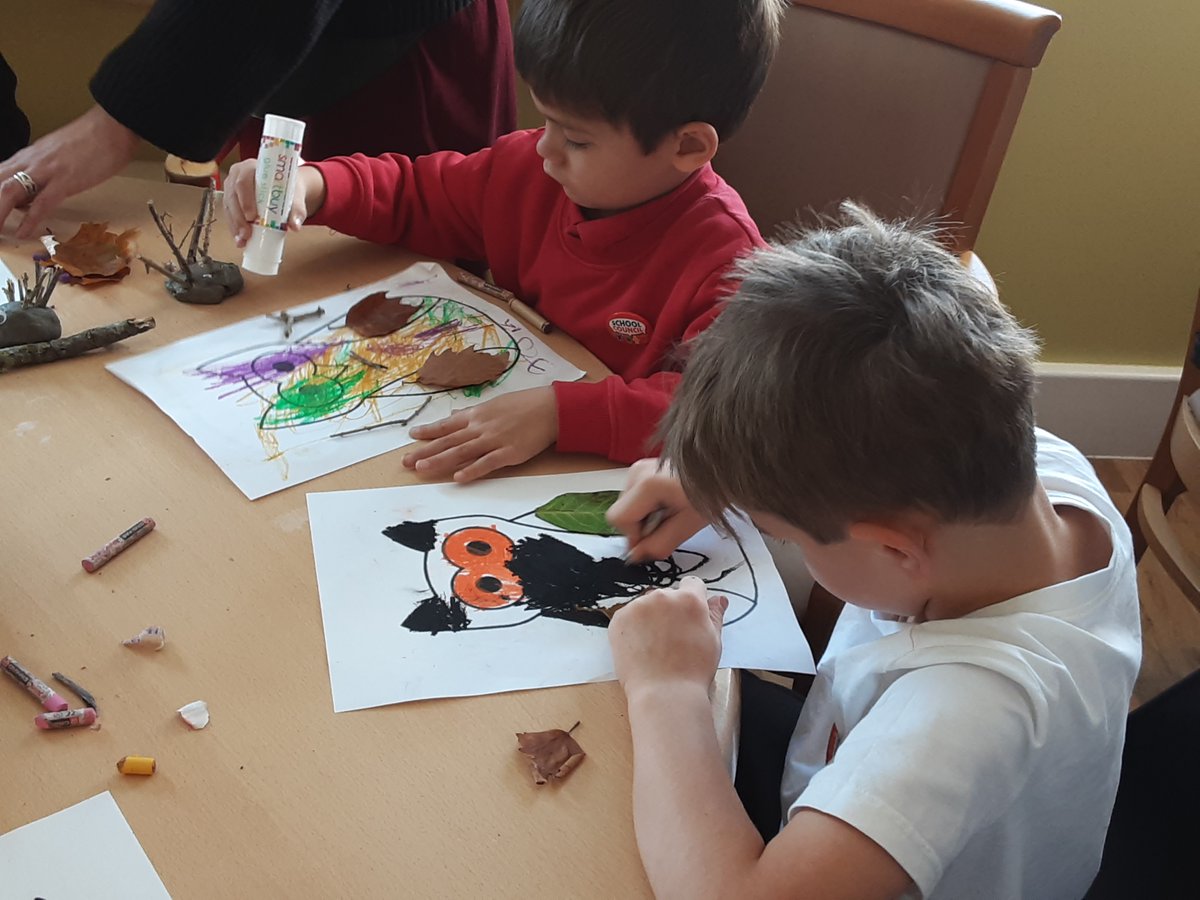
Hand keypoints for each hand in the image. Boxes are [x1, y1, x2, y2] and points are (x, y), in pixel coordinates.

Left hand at [0, 104, 139, 238]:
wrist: (113, 127)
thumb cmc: (92, 138)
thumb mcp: (59, 153)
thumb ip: (43, 171)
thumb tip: (35, 193)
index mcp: (29, 155)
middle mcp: (31, 161)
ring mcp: (46, 170)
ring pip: (9, 192)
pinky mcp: (66, 181)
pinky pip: (42, 203)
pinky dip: (30, 220)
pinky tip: (24, 233)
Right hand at [223, 160, 324, 247]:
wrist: (285, 187)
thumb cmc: (288, 187)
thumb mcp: (294, 195)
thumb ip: (297, 209)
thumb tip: (295, 226)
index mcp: (251, 168)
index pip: (244, 181)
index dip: (245, 199)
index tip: (251, 216)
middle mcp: (238, 175)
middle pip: (233, 196)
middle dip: (239, 217)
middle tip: (247, 234)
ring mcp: (232, 187)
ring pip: (229, 207)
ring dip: (235, 225)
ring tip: (243, 240)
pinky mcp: (231, 200)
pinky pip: (230, 214)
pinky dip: (235, 228)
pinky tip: (240, 240)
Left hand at [401, 386, 557, 481]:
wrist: (550, 408)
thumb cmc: (524, 405)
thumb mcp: (495, 404)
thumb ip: (474, 413)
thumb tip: (457, 414)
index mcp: (477, 414)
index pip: (447, 424)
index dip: (429, 431)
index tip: (412, 436)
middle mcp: (481, 427)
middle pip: (448, 440)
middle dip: (426, 451)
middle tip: (407, 461)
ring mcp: (494, 440)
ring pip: (462, 451)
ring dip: (440, 460)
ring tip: (422, 469)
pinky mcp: (509, 453)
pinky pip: (487, 463)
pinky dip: (472, 470)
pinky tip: (458, 477)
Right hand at [607, 458, 707, 560]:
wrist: (727, 466)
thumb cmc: (713, 493)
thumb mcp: (688, 526)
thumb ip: (659, 544)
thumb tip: (635, 557)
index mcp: (647, 483)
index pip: (619, 519)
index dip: (634, 537)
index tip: (654, 540)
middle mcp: (637, 471)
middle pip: (622, 512)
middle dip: (641, 526)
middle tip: (669, 524)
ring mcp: (640, 466)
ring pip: (627, 505)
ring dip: (645, 516)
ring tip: (672, 511)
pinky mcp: (645, 467)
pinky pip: (635, 496)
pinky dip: (648, 505)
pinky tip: (669, 502)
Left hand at [610, 575, 727, 698]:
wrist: (665, 693)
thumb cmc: (693, 671)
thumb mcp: (713, 641)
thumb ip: (715, 616)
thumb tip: (719, 600)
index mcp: (689, 599)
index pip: (692, 584)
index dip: (692, 599)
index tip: (688, 616)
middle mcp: (663, 597)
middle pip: (667, 595)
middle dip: (669, 611)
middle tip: (671, 638)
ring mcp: (639, 606)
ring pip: (646, 605)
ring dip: (650, 618)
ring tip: (655, 646)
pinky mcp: (620, 619)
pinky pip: (628, 617)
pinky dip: (632, 628)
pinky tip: (641, 648)